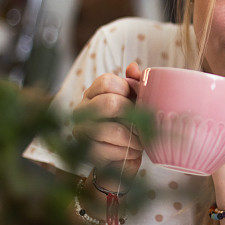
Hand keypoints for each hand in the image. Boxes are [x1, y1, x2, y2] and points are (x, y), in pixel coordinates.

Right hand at [73, 62, 143, 181]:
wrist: (123, 157)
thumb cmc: (131, 124)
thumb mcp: (137, 101)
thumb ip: (136, 83)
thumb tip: (133, 67)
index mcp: (94, 92)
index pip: (106, 81)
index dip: (128, 90)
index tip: (138, 101)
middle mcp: (82, 109)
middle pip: (108, 103)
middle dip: (132, 115)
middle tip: (143, 122)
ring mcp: (81, 130)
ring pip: (109, 130)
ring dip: (132, 137)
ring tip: (141, 140)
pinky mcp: (86, 152)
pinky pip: (108, 150)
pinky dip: (126, 152)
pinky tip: (132, 151)